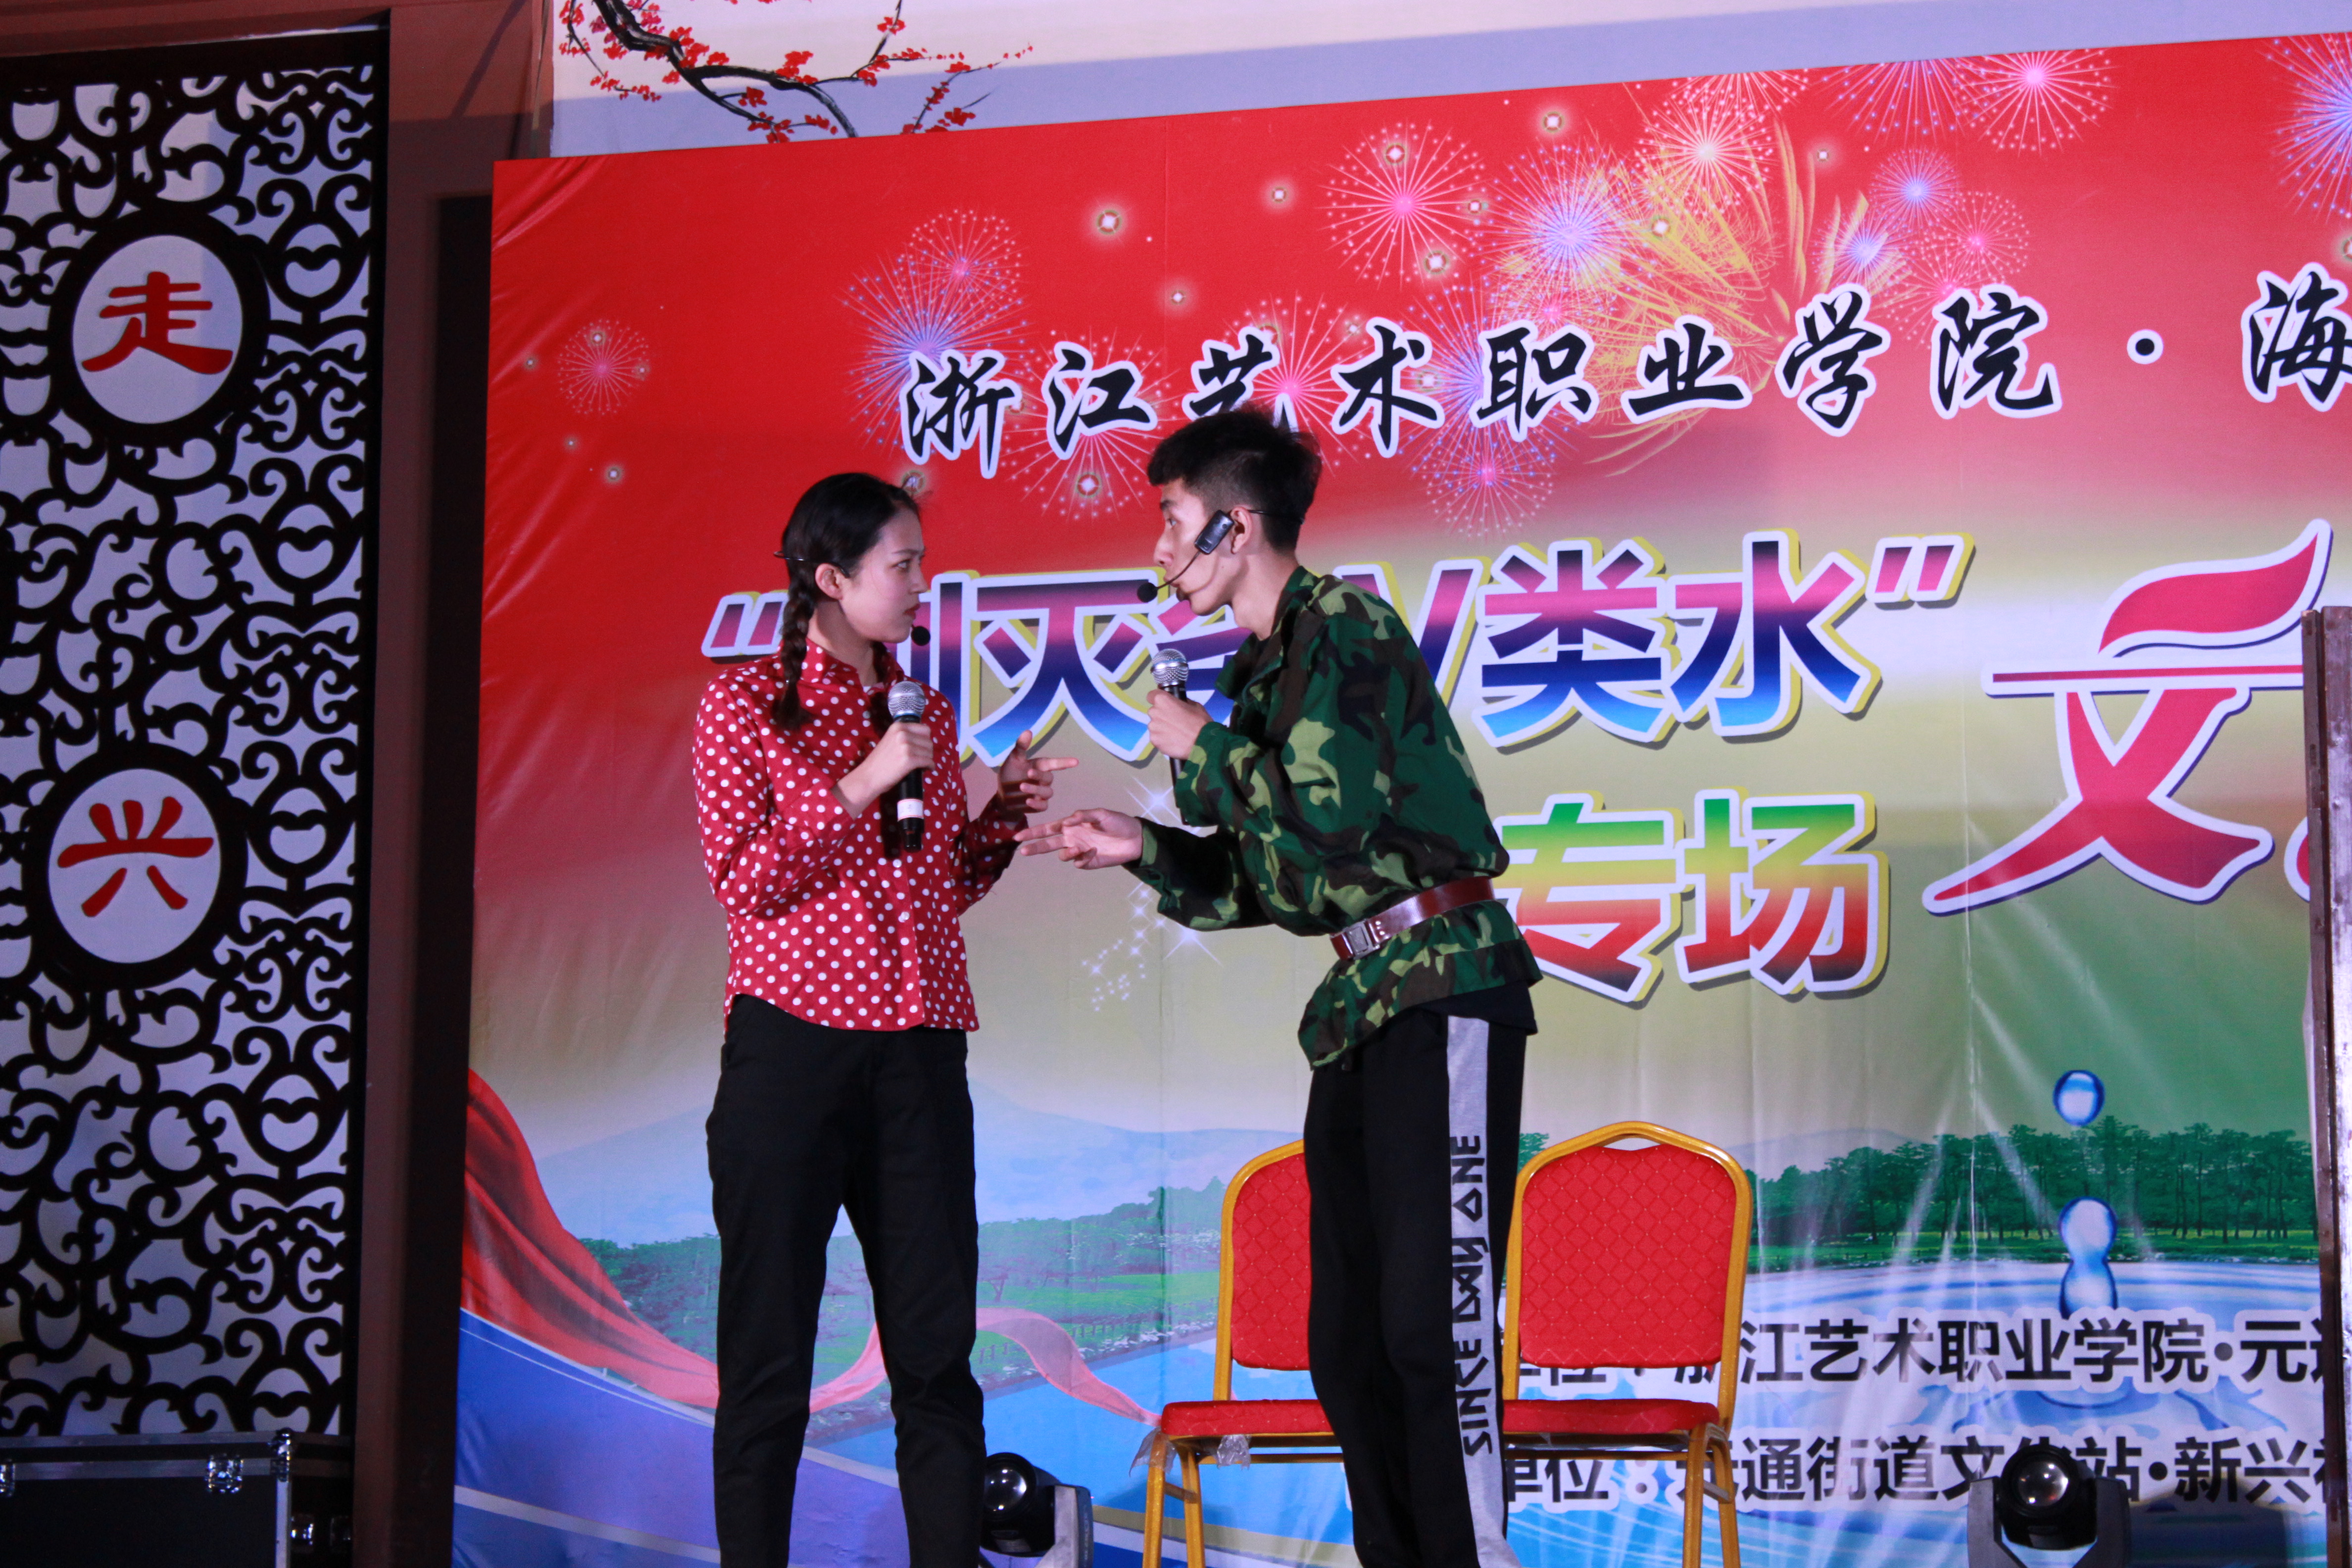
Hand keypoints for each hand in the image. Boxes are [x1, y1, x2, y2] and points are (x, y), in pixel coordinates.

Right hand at [837, 721, 932, 817]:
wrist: (868, 776)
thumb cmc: (880, 761)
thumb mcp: (891, 740)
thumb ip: (905, 736)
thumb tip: (925, 740)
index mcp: (898, 726)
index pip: (925, 729)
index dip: (925, 740)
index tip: (922, 748)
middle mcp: (902, 733)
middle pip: (928, 741)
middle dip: (927, 751)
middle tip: (921, 759)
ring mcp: (906, 746)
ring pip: (929, 752)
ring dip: (928, 759)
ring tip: (921, 765)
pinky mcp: (909, 759)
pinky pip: (928, 762)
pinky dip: (930, 766)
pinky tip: (925, 769)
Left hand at [994, 730, 1077, 816]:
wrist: (1002, 795)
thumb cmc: (1010, 774)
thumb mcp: (1013, 759)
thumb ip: (1021, 747)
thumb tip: (1028, 731)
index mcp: (1039, 766)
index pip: (1054, 764)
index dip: (1064, 762)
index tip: (1076, 762)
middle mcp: (1043, 780)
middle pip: (1049, 778)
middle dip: (1039, 776)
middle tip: (1028, 773)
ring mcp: (1042, 793)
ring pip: (1047, 792)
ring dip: (1035, 789)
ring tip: (1021, 787)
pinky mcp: (1039, 805)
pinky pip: (1043, 806)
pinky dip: (1036, 804)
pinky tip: (1027, 801)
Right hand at [1014, 808, 1143, 868]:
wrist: (1135, 838)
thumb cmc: (1118, 822)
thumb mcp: (1101, 814)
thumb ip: (1083, 816)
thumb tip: (1065, 821)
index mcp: (1072, 825)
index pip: (1048, 828)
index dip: (1033, 832)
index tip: (1019, 836)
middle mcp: (1072, 838)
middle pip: (1048, 844)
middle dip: (1034, 847)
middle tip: (1022, 851)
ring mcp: (1080, 851)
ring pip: (1062, 856)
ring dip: (1067, 853)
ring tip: (1079, 849)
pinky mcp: (1089, 862)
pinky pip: (1078, 863)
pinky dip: (1083, 858)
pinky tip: (1094, 852)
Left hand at [1147, 688, 1210, 762]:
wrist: (1202, 743)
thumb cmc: (1199, 722)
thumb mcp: (1194, 705)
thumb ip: (1181, 702)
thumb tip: (1178, 703)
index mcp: (1162, 700)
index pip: (1151, 696)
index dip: (1159, 701)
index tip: (1165, 705)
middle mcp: (1154, 712)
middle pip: (1154, 712)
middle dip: (1162, 715)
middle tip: (1175, 722)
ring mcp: (1153, 727)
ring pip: (1155, 726)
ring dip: (1162, 728)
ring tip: (1175, 734)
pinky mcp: (1154, 740)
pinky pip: (1157, 737)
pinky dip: (1163, 739)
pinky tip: (1173, 741)